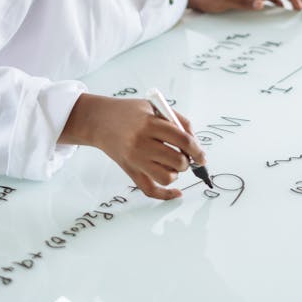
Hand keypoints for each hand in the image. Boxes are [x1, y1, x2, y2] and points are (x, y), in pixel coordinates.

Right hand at [59, 95, 206, 200]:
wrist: (99, 120)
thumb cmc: (129, 112)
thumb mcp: (154, 106)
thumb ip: (177, 121)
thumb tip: (195, 142)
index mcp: (149, 124)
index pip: (182, 139)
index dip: (197, 149)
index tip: (202, 155)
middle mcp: (141, 143)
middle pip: (177, 160)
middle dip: (187, 161)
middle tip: (185, 156)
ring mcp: (134, 160)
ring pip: (166, 177)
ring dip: (176, 173)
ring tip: (173, 164)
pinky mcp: (130, 171)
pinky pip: (150, 190)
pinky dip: (166, 195)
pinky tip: (176, 192)